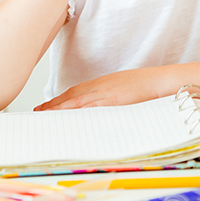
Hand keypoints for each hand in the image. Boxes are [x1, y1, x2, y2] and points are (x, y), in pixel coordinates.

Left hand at [34, 67, 168, 110]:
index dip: (59, 100)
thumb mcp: (125, 91)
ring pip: (75, 101)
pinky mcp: (111, 101)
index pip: (75, 92)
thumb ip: (111, 98)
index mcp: (103, 84)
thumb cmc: (147, 87)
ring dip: (58, 109)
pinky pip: (88, 107)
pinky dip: (74, 112)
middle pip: (71, 96)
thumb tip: (102, 109)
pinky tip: (64, 118)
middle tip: (37, 113)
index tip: (46, 107)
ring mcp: (105, 93)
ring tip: (43, 116)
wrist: (162, 82)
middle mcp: (100, 86)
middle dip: (53, 105)